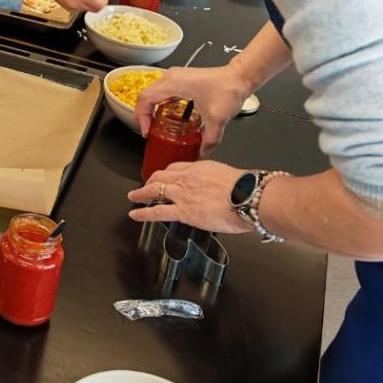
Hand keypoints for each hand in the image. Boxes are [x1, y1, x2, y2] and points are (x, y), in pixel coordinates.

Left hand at [127, 159, 251, 234]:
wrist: (248, 196)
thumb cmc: (247, 189)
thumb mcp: (230, 177)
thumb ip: (221, 182)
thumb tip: (225, 191)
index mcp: (199, 168)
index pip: (177, 168)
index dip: (167, 173)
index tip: (164, 176)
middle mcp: (187, 178)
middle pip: (161, 176)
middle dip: (151, 180)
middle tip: (146, 186)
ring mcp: (182, 194)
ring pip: (155, 190)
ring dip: (142, 193)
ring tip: (134, 197)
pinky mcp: (183, 211)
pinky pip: (157, 211)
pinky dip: (143, 213)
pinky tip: (135, 215)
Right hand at [134, 64, 250, 149]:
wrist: (239, 77)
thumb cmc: (228, 89)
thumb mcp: (218, 118)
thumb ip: (209, 139)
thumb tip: (201, 153)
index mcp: (174, 83)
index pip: (145, 99)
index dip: (142, 117)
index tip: (147, 132)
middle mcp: (170, 77)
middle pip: (145, 95)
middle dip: (143, 115)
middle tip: (149, 131)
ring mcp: (175, 76)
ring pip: (153, 93)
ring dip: (151, 109)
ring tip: (156, 126)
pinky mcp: (181, 79)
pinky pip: (163, 92)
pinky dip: (161, 104)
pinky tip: (169, 116)